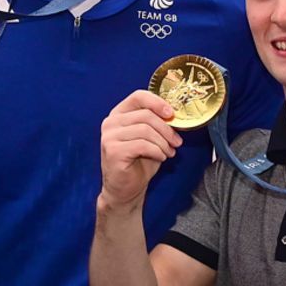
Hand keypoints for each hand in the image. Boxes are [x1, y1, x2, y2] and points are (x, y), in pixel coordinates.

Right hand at [97, 91, 181, 213]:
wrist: (126, 189)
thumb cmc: (139, 162)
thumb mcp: (151, 138)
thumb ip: (157, 123)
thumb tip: (174, 115)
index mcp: (119, 114)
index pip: (138, 96)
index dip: (157, 102)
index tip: (172, 113)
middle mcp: (111, 122)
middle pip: (146, 115)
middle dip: (166, 129)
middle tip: (176, 142)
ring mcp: (109, 136)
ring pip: (146, 130)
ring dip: (163, 142)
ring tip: (168, 152)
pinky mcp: (113, 151)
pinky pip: (143, 145)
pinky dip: (157, 151)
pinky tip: (160, 158)